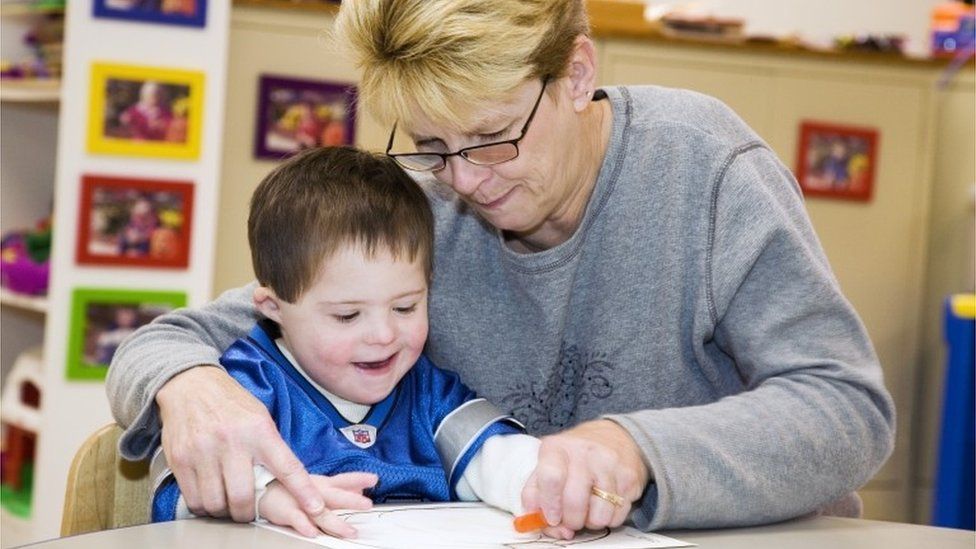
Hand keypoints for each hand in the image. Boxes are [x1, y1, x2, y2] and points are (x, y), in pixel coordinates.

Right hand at [156, 366, 325, 524]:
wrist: (191, 385)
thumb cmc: (231, 404)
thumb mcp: (261, 418)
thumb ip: (272, 448)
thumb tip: (290, 482)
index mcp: (259, 430)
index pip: (287, 467)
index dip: (303, 492)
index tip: (316, 508)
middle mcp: (232, 441)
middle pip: (243, 497)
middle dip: (247, 513)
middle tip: (247, 511)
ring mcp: (203, 450)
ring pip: (216, 502)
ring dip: (224, 511)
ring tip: (226, 503)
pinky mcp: (180, 459)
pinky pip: (193, 498)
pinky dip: (203, 506)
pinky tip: (208, 497)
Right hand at [258, 473, 377, 537]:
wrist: (261, 488)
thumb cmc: (291, 487)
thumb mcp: (318, 485)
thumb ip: (340, 486)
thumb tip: (359, 487)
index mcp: (322, 484)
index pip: (342, 480)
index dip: (358, 479)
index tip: (374, 479)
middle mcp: (313, 492)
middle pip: (335, 496)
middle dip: (351, 500)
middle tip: (367, 504)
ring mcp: (300, 502)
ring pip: (320, 513)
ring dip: (335, 522)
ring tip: (349, 531)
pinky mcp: (286, 512)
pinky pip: (296, 520)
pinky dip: (304, 526)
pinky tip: (313, 533)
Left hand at [521, 420, 648, 538]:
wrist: (616, 436)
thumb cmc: (575, 458)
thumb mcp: (548, 465)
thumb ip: (536, 495)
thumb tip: (540, 523)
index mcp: (557, 447)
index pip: (551, 477)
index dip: (550, 504)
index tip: (552, 517)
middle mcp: (584, 452)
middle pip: (574, 501)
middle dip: (571, 520)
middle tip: (571, 517)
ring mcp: (610, 463)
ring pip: (598, 515)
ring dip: (591, 521)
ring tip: (589, 509)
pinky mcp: (630, 477)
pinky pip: (617, 516)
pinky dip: (609, 518)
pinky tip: (605, 504)